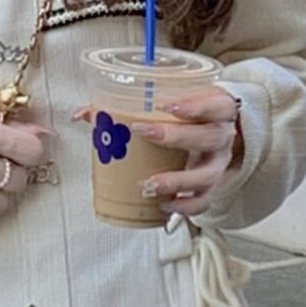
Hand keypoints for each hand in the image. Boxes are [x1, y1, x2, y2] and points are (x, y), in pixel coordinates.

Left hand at [76, 83, 242, 218]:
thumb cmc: (191, 114)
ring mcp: (219, 163)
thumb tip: (83, 114)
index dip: (195, 106)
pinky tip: (165, 205)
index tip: (168, 106)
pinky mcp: (212, 186)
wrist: (218, 131)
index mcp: (218, 109)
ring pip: (207, 175)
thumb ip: (131, 102)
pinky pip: (204, 201)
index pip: (216, 105)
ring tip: (150, 184)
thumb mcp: (173, 99)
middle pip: (209, 137)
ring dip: (178, 181)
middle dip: (177, 137)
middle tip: (146, 133)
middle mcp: (222, 137)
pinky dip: (185, 206)